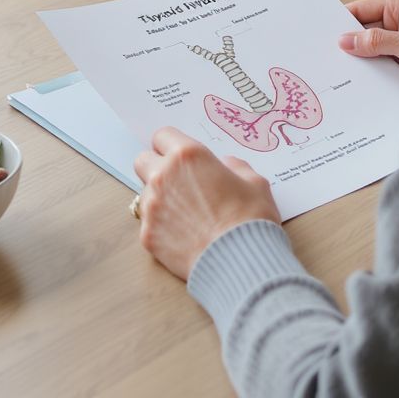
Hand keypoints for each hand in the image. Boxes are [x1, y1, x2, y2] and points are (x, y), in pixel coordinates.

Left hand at [133, 127, 279, 280]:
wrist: (240, 263)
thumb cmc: (251, 218)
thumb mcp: (255, 182)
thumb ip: (236, 167)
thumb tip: (226, 166)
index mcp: (188, 155)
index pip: (163, 135)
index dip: (172, 145)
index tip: (181, 156)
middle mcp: (163, 176)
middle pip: (143, 160)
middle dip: (156, 167)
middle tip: (178, 181)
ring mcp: (152, 207)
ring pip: (144, 193)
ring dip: (159, 198)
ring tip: (185, 214)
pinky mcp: (147, 235)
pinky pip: (148, 223)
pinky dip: (161, 226)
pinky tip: (183, 236)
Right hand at [338, 0, 398, 75]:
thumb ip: (375, 41)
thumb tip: (346, 41)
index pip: (362, 8)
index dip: (344, 20)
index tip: (327, 32)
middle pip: (365, 27)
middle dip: (353, 41)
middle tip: (334, 54)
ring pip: (371, 44)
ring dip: (364, 56)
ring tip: (348, 68)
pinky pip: (381, 57)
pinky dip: (373, 66)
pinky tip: (364, 76)